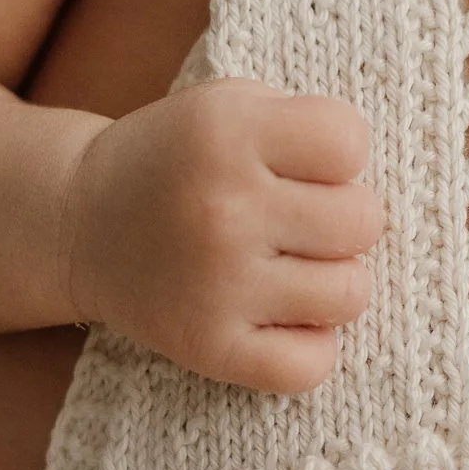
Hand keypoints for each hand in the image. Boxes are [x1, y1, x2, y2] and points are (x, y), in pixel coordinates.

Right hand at [65, 78, 382, 394]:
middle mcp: (223, 207)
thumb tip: (389, 185)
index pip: (350, 141)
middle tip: (296, 222)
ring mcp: (216, 284)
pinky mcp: (208, 347)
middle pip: (364, 220)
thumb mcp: (228, 104)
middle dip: (342, 218)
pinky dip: (310, 348)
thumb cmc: (178, 160)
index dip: (337, 154)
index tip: (302, 165)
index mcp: (227, 133)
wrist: (79, 223)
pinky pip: (313, 365)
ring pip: (352, 293)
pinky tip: (280, 318)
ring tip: (289, 267)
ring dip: (332, 282)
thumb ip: (305, 125)